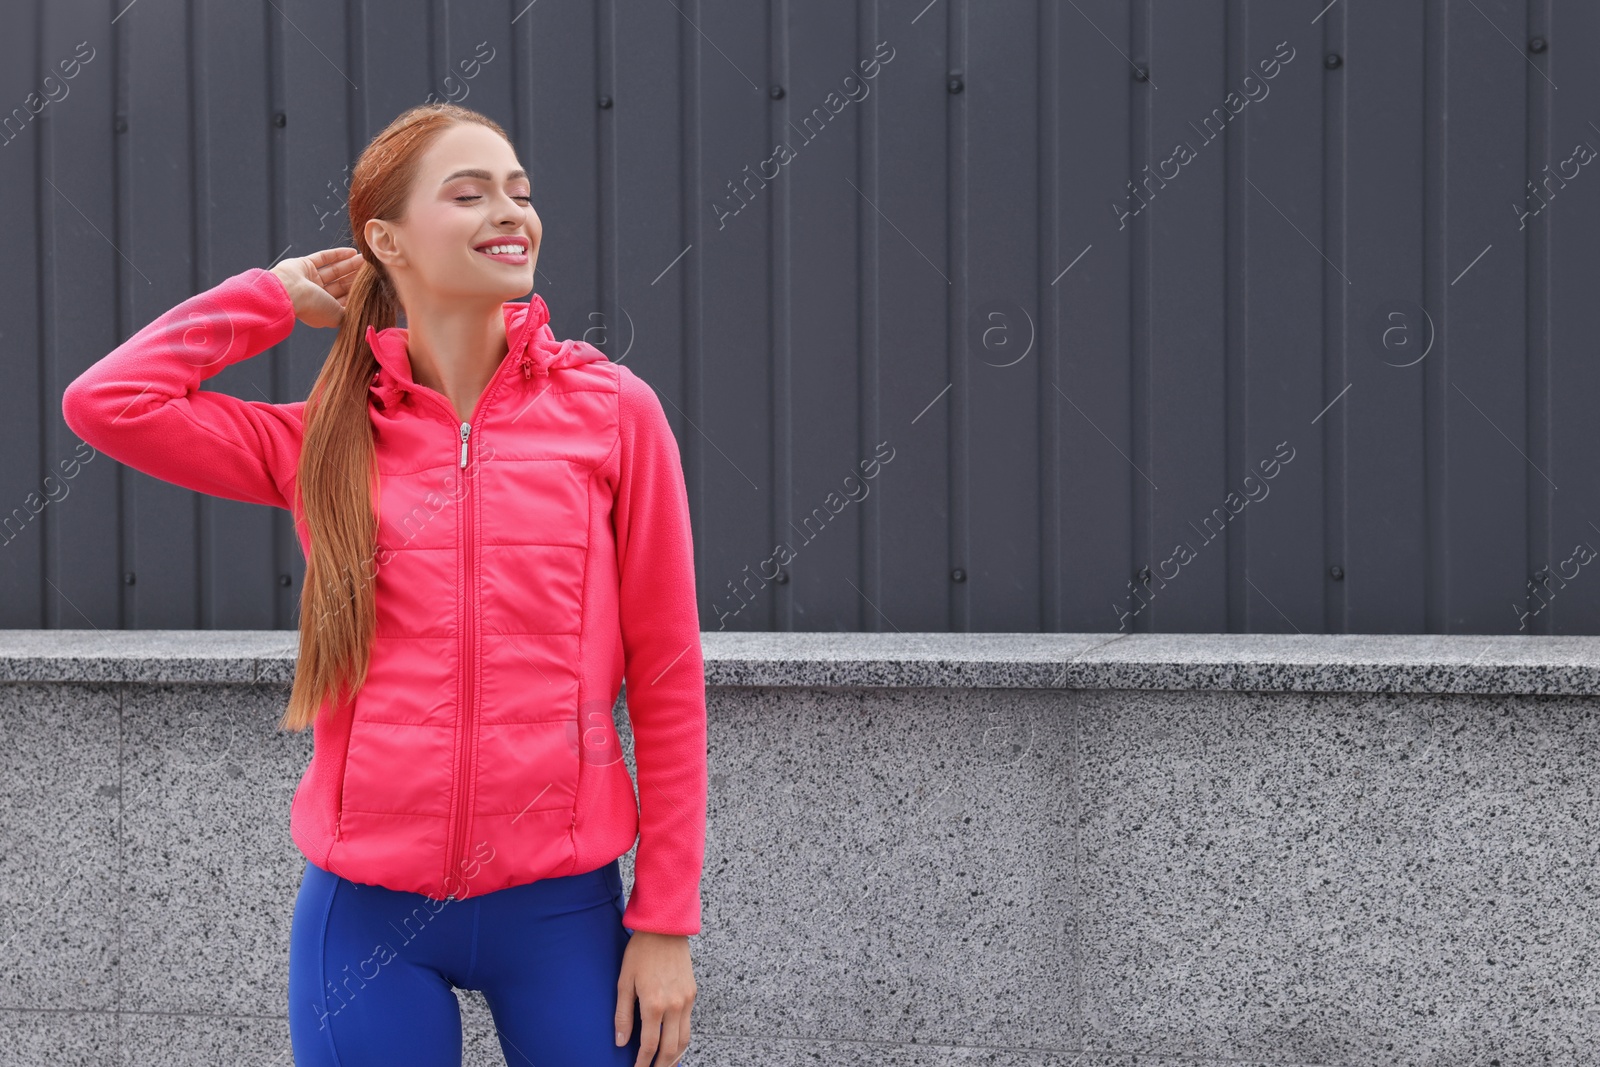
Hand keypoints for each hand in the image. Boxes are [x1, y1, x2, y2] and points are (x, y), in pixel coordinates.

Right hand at [269, 247, 363, 329]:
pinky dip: (338, 254)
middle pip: (341, 284)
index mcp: (323, 310)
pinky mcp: (304, 264)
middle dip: (355, 276)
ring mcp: (309, 279)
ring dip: (349, 264)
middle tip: (372, 269)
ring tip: (365, 259)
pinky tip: (352, 252)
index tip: (373, 285)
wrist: (289, 292)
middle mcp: (316, 295)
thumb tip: (363, 310)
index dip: (358, 292)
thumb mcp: (338, 316)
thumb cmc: (313, 307)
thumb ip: (350, 312)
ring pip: (334, 270)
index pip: (344, 300)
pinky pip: (324, 258)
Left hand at [615, 931, 694, 1065]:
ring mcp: (686, 1000)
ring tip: (665, 1065)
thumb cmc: (640, 952)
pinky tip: (674, 1043)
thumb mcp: (624, 982)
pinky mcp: (692, 993)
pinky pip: (689, 1023)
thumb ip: (622, 1015)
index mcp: (654, 1004)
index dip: (642, 1062)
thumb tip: (620, 1042)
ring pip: (684, 1039)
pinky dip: (682, 1039)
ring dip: (675, 1057)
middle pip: (670, 1048)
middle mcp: (674, 1006)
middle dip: (661, 1065)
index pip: (649, 1045)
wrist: (665, 928)